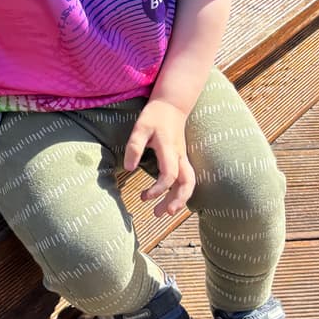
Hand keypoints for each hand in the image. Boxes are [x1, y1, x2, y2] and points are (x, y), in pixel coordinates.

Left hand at [124, 100, 193, 217]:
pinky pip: (186, 179)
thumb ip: (134, 147)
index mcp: (169, 149)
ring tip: (163, 212)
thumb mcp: (140, 127)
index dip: (159, 189)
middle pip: (188, 182)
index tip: (144, 196)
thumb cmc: (155, 116)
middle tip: (164, 214)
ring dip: (179, 199)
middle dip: (178, 200)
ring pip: (189, 182)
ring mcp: (183, 158)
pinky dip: (180, 192)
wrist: (172, 104)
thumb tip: (129, 169)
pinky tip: (169, 200)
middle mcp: (180, 156)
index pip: (170, 174)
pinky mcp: (182, 159)